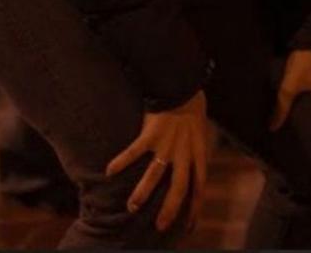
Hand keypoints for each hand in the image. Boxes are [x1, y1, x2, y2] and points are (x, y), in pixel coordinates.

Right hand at [106, 89, 207, 231]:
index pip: (199, 184)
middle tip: (160, 226)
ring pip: (155, 174)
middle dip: (170, 208)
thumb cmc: (192, 108)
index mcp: (198, 150)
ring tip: (132, 207)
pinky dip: (121, 161)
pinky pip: (134, 151)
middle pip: (179, 186)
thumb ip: (195, 152)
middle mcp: (184, 150)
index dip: (195, 205)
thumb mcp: (200, 132)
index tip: (190, 224)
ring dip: (143, 192)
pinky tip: (109, 171)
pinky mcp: (152, 132)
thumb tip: (193, 170)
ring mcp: (167, 143)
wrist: (183, 84)